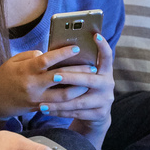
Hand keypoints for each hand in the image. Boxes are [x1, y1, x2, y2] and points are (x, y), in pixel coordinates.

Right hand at [0, 45, 92, 118]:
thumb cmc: (4, 76)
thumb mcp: (13, 61)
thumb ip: (31, 56)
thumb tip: (48, 54)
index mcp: (26, 70)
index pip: (47, 60)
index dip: (62, 54)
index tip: (76, 48)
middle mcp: (32, 85)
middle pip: (60, 78)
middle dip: (78, 72)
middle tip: (92, 67)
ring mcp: (36, 98)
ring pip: (63, 96)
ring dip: (78, 89)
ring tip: (89, 82)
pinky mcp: (39, 108)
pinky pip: (58, 105)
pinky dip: (69, 100)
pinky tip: (79, 94)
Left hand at [34, 33, 115, 147]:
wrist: (96, 115)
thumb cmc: (84, 88)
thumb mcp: (86, 76)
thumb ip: (78, 66)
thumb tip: (60, 50)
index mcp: (105, 71)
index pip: (107, 56)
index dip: (103, 46)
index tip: (96, 35)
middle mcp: (108, 84)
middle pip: (89, 79)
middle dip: (70, 78)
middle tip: (54, 76)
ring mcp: (104, 100)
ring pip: (79, 101)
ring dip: (59, 102)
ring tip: (42, 101)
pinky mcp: (99, 114)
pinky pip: (76, 113)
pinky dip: (60, 111)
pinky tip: (47, 110)